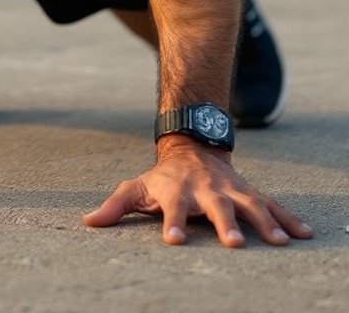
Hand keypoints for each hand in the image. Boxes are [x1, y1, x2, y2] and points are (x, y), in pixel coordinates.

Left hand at [83, 137, 313, 246]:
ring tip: (280, 242)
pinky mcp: (249, 192)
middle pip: (216, 207)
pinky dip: (289, 219)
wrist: (192, 147)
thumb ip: (115, 206)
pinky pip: (272, 206)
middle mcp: (206, 190)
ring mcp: (230, 190)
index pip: (172, 208)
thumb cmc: (162, 177)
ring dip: (265, 222)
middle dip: (225, 224)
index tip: (174, 240)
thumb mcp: (136, 187)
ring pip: (250, 205)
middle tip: (233, 244)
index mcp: (177, 191)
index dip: (172, 223)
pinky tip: (304, 234)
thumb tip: (88, 223)